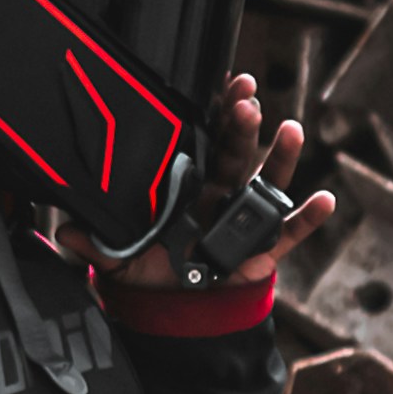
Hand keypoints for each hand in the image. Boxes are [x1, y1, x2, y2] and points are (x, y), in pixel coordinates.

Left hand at [104, 72, 339, 301]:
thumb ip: (98, 245)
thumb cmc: (155, 274)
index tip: (225, 85)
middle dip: (244, 125)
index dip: (215, 114)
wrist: (182, 308)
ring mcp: (248, 219)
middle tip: (247, 100)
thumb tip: (67, 233)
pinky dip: (310, 216)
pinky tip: (325, 199)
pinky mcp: (268, 249)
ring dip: (281, 157)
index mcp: (191, 187)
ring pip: (269, 182)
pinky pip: (292, 230)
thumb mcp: (120, 259)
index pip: (205, 141)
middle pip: (238, 153)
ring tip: (292, 130)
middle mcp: (223, 195)